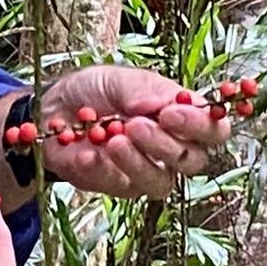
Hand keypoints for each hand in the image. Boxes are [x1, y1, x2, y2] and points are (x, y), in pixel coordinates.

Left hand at [37, 64, 235, 200]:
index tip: (171, 113)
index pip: (213, 130)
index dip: (200, 125)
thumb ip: (142, 90)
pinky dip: (104, 169)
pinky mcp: (117, 186)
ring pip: (160, 182)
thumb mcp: (119, 78)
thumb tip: (161, 106)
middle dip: (166, 144)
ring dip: (138, 162)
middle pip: (192, 161)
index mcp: (182, 117)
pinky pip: (120, 187)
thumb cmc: (96, 89)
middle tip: (136, 124)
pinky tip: (89, 152)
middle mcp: (171, 149)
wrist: (54, 107)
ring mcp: (146, 172)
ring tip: (114, 139)